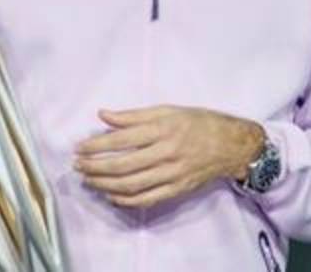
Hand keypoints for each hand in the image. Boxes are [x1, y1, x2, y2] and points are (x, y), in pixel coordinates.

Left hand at [74, 105, 264, 207]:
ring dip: (105, 184)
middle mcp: (167, 152)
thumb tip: (104, 115)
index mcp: (164, 128)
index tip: (80, 148)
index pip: (121, 139)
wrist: (231, 145)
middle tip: (78, 166)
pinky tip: (112, 194)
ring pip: (131, 185)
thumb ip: (134, 115)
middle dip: (95, 167)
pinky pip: (147, 199)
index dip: (96, 145)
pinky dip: (126, 200)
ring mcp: (172, 173)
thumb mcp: (169, 110)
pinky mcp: (177, 189)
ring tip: (89, 180)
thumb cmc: (200, 123)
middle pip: (123, 165)